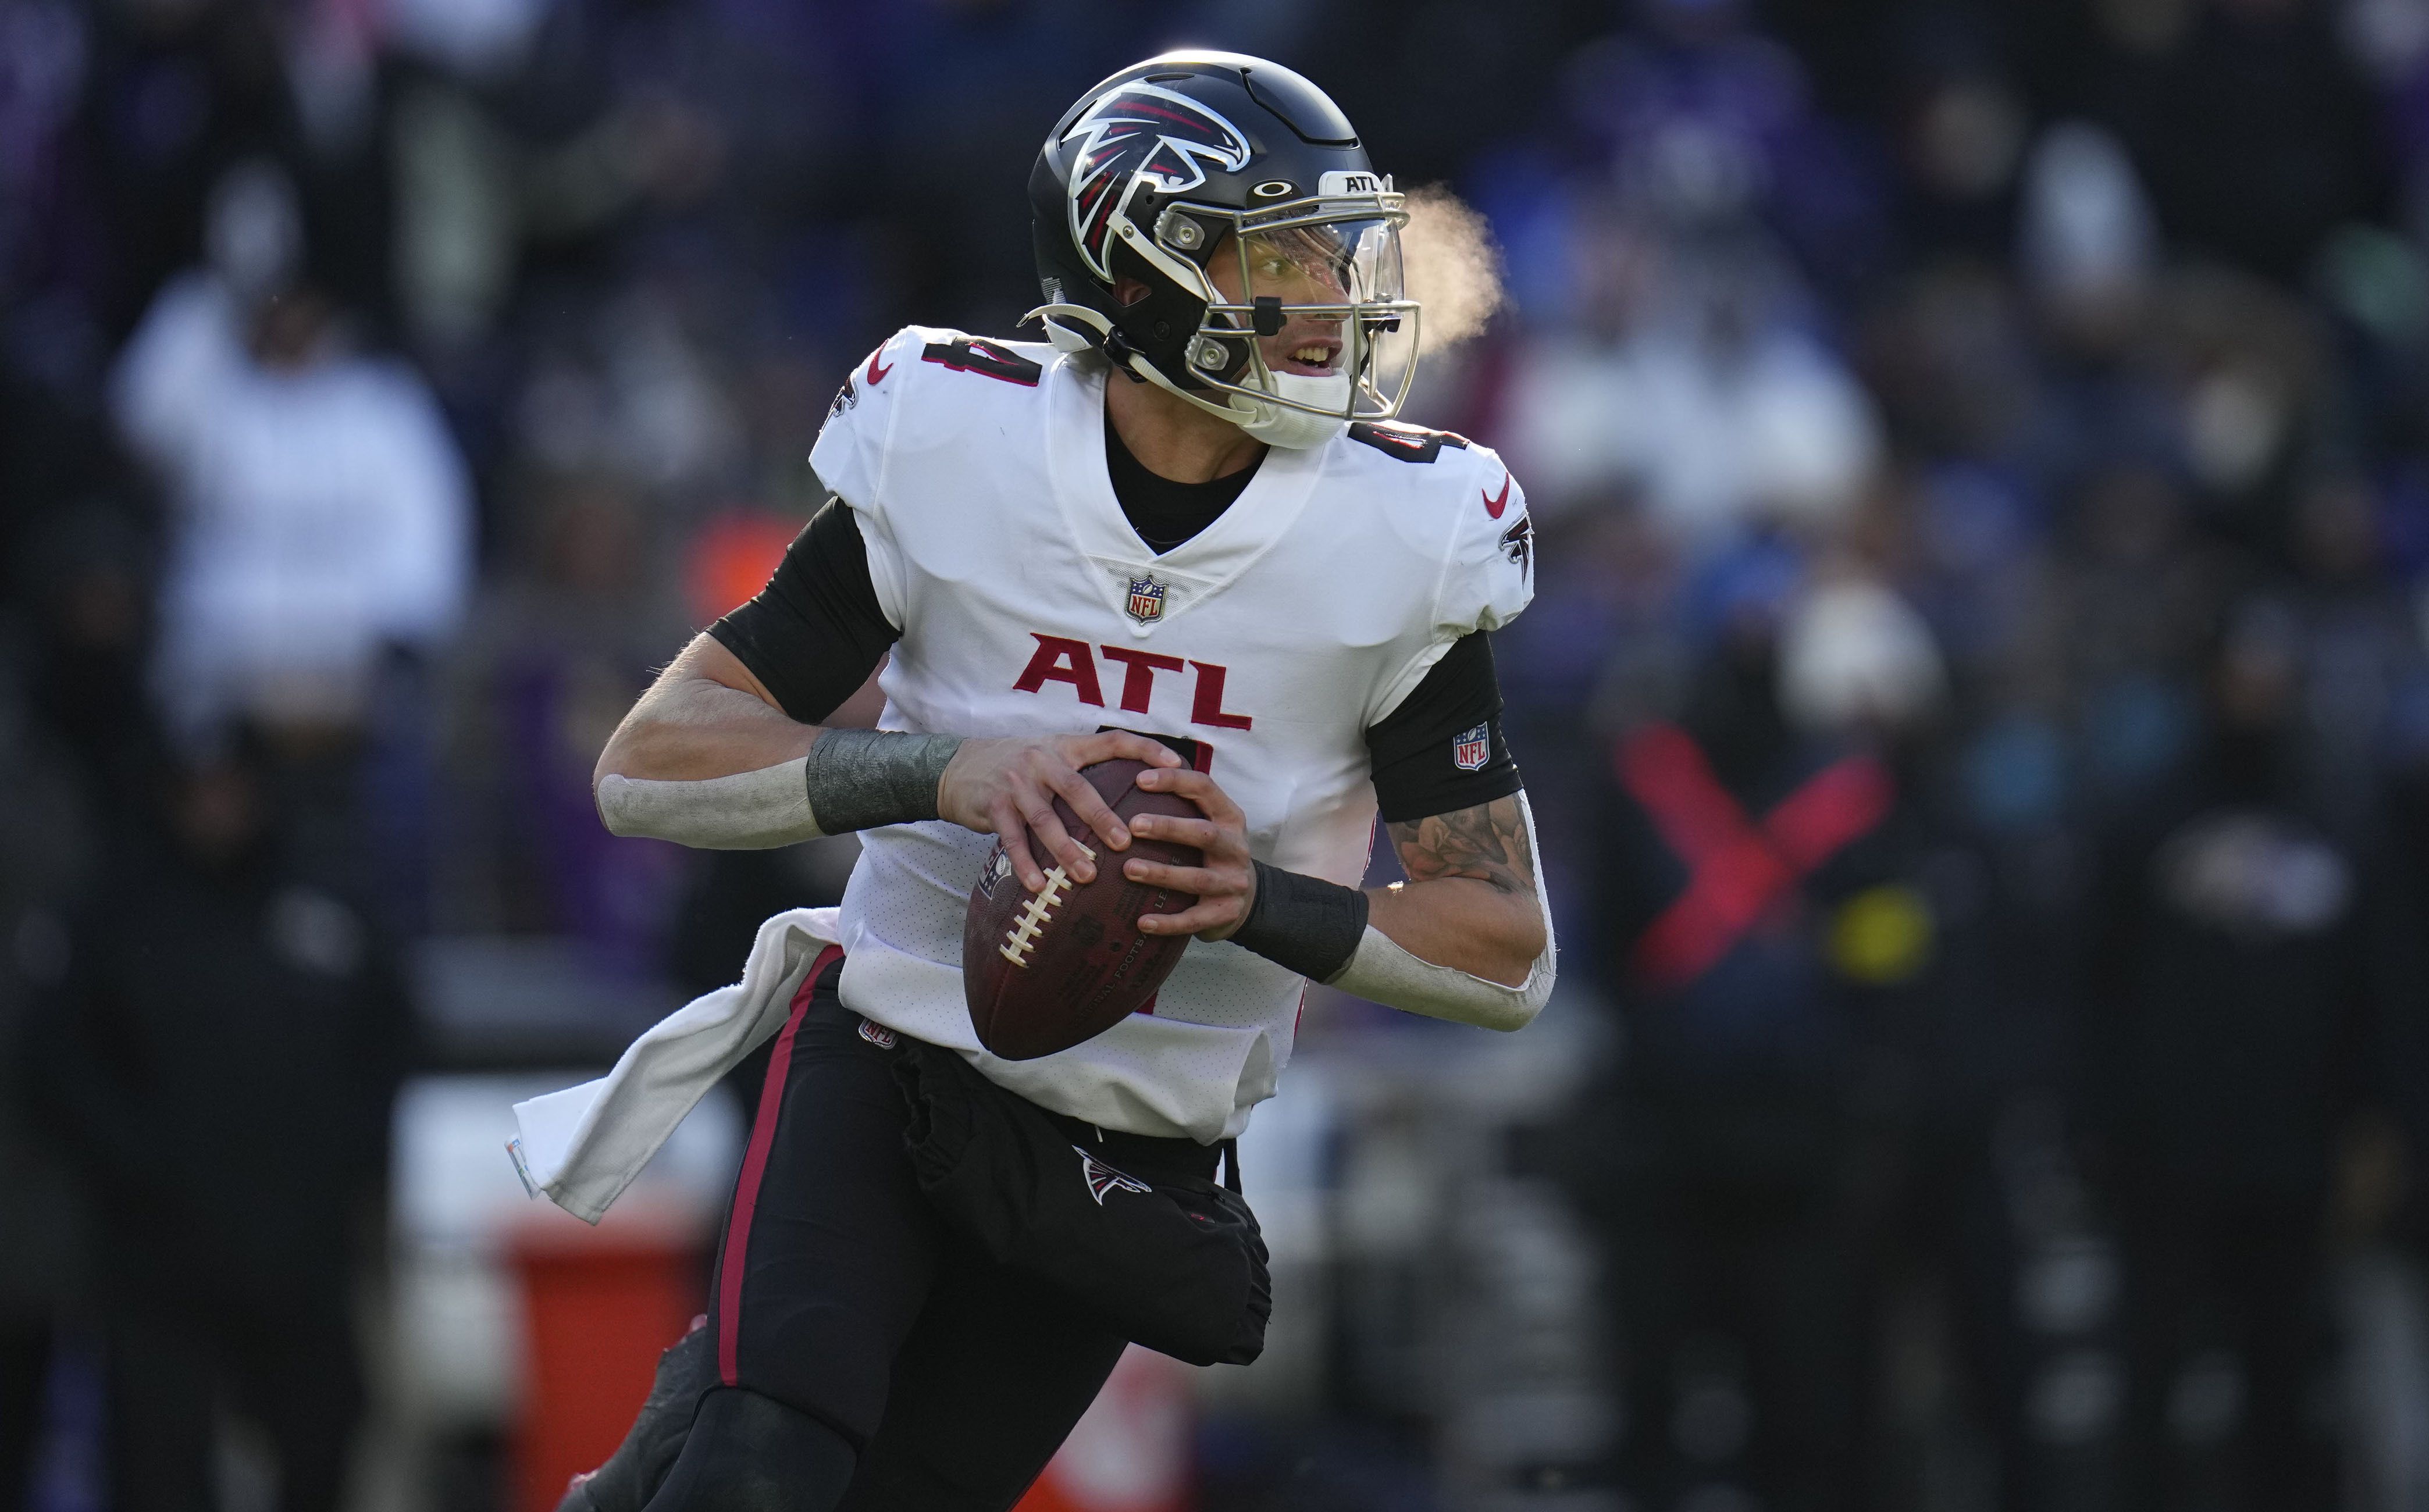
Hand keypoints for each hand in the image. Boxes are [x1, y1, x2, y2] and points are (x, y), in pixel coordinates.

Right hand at [937, 731, 1181, 891]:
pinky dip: (1026, 864)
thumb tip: (1139, 799)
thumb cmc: (1020, 768)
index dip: (1146, 750)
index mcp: (1066, 746)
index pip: (1113, 741)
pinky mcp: (994, 805)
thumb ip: (1087, 771)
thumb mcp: (1053, 755)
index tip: (1176, 767)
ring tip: (1087, 876)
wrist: (959, 767)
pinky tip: (1040, 887)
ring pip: (1046, 819)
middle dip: (1102, 818)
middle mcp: (1042, 760)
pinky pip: (1013, 839)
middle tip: (1125, 844)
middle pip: (1078, 789)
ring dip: (1066, 850)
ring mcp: (1016, 783)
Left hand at [1122, 767, 1255, 940]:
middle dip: (1169, 828)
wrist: (1245, 900)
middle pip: (1204, 833)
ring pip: (1198, 878)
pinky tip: (1141, 922)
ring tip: (1129, 869)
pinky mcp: (1226, 914)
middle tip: (1132, 825)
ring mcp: (1233, 882)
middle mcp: (1236, 847)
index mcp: (1230, 817)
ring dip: (1162, 874)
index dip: (1174, 781)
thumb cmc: (1211, 853)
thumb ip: (1182, 805)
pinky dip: (1168, 922)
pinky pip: (1194, 919)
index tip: (1140, 780)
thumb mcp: (1208, 823)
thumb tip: (1125, 776)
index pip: (1205, 788)